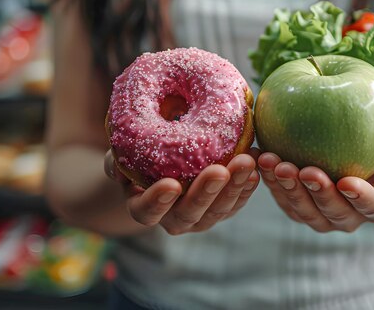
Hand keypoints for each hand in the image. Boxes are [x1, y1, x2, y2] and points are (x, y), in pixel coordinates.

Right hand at [105, 149, 259, 234]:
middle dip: (207, 192)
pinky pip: (238, 202)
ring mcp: (201, 216)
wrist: (161, 163)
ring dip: (234, 187)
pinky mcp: (223, 208)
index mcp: (144, 208)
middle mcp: (173, 219)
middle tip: (219, 171)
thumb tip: (116, 165)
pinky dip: (247, 185)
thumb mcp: (122, 155)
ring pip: (219, 210)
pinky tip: (257, 165)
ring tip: (246, 163)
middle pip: (190, 213)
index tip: (171, 184)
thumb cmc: (137, 157)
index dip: (158, 201)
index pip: (147, 212)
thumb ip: (116, 160)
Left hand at [257, 136, 373, 232]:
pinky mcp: (301, 204)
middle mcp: (352, 216)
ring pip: (304, 211)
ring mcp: (324, 213)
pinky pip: (285, 198)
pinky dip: (271, 181)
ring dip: (287, 189)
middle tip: (303, 170)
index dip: (360, 198)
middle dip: (317, 194)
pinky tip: (260, 158)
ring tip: (274, 163)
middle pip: (333, 214)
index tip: (347, 182)